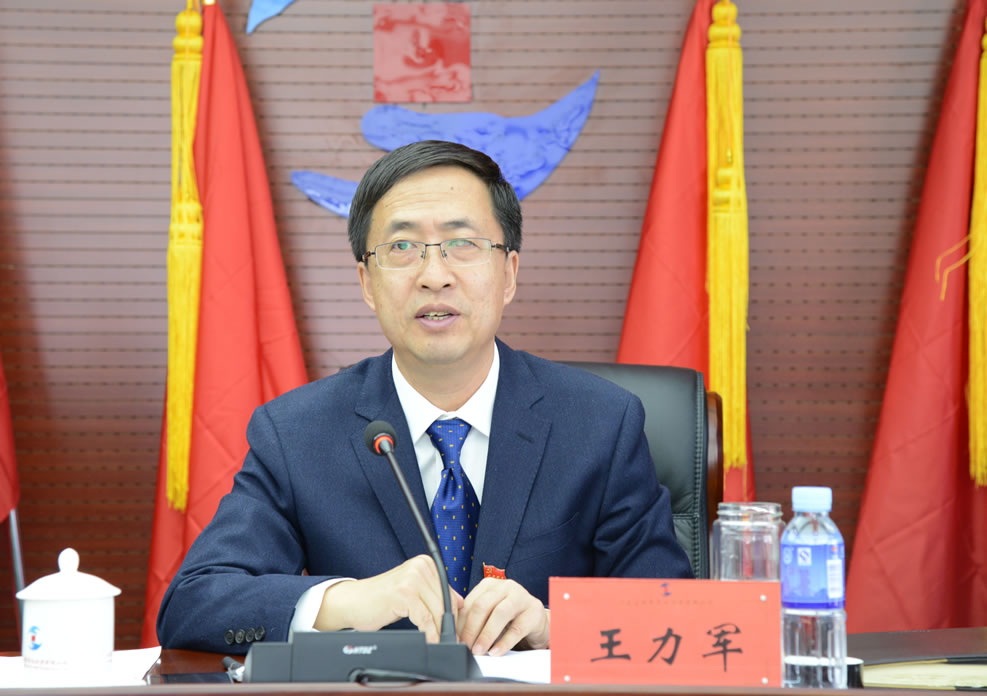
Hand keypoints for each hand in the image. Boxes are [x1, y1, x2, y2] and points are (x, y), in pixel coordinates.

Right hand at [313, 554, 463, 642]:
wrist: (352, 602)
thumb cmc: (380, 599)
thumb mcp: (411, 592)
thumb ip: (433, 594)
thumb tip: (461, 603)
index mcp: (425, 563)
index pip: (449, 592)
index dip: (453, 614)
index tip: (455, 631)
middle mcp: (420, 567)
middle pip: (445, 602)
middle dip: (448, 625)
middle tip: (450, 641)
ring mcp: (412, 579)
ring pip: (437, 611)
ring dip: (439, 632)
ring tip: (440, 643)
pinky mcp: (404, 593)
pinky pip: (425, 619)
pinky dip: (429, 633)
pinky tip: (429, 641)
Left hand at [457, 578, 549, 655]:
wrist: (536, 621)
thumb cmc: (509, 618)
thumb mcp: (489, 614)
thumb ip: (474, 619)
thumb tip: (456, 636)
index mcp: (489, 585)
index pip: (470, 602)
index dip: (460, 623)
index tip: (455, 640)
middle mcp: (505, 586)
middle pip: (482, 605)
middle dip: (471, 628)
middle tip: (465, 647)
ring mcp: (521, 596)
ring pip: (500, 614)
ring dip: (486, 635)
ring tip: (478, 651)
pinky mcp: (534, 611)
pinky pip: (517, 628)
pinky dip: (504, 642)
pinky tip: (495, 652)